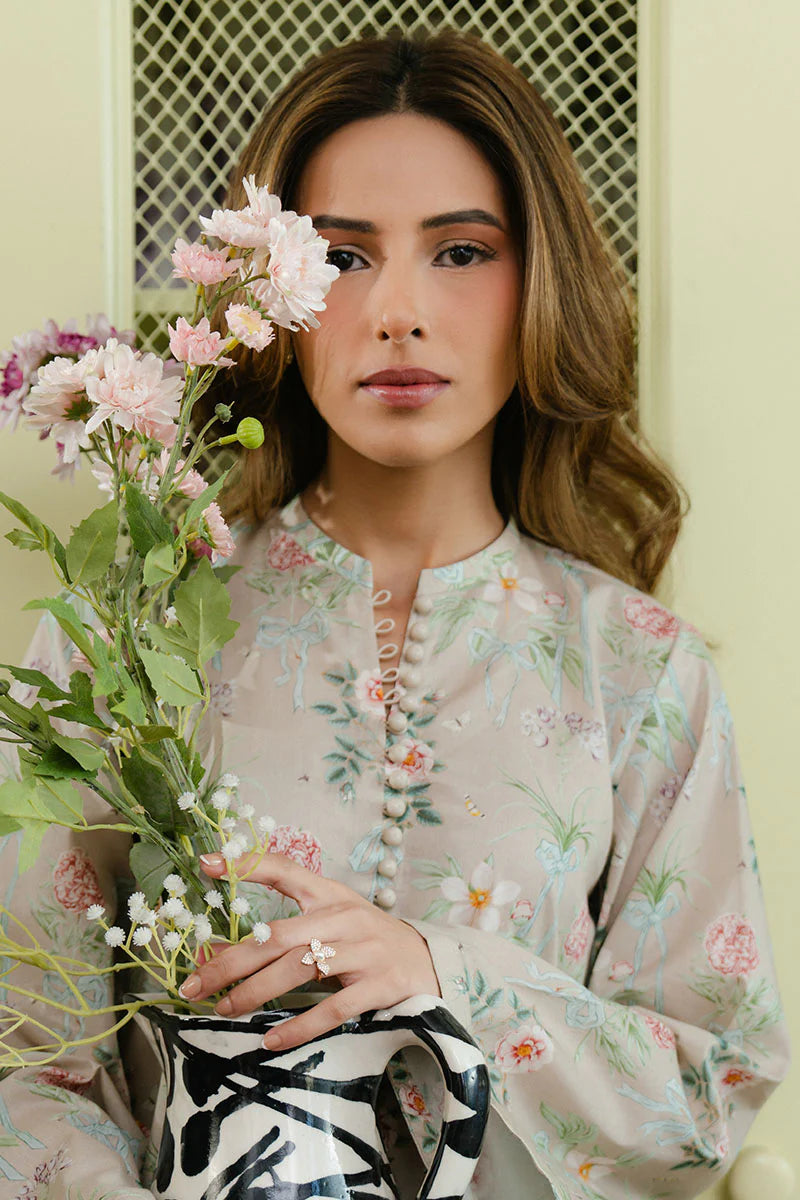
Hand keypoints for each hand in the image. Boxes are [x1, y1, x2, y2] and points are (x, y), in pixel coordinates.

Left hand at [178, 850, 441, 1049]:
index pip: (285, 870)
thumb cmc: (364, 940)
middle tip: (195, 983)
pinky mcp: (379, 985)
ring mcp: (363, 950)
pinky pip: (334, 1008)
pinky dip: (300, 1026)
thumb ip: (279, 932)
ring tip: (225, 1010)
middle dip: (232, 961)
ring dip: (257, 991)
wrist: (428, 961)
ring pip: (300, 968)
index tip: (208, 864)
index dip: (248, 865)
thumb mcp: (328, 921)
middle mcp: (343, 917)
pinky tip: (272, 1041)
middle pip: (279, 936)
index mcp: (329, 894)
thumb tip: (211, 953)